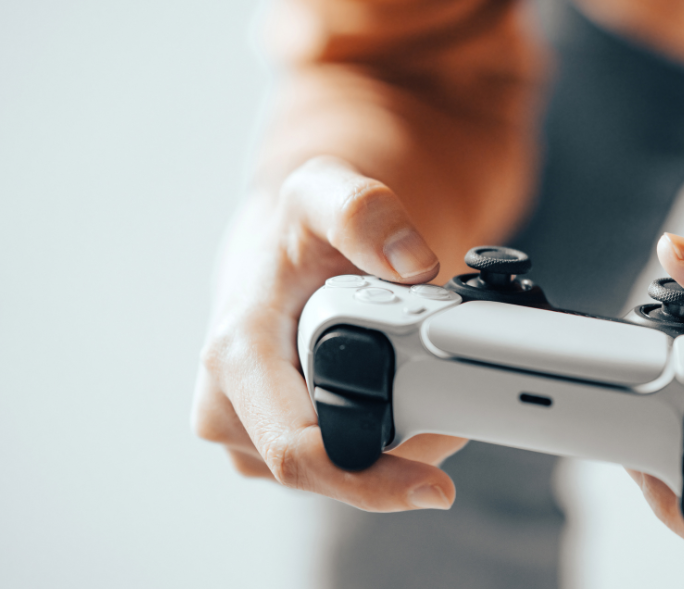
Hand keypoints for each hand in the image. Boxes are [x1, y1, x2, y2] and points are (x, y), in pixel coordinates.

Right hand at [191, 156, 466, 510]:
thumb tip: (412, 263)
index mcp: (236, 355)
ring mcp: (252, 436)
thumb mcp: (324, 191)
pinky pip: (343, 466)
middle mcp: (231, 407)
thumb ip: (365, 213)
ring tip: (428, 383)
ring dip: (399, 446)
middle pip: (330, 471)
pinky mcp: (276, 448)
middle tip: (453, 398)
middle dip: (403, 451)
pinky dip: (389, 443)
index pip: (296, 450)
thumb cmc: (296, 228)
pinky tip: (410, 399)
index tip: (433, 491)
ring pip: (342, 473)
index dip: (367, 481)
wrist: (278, 252)